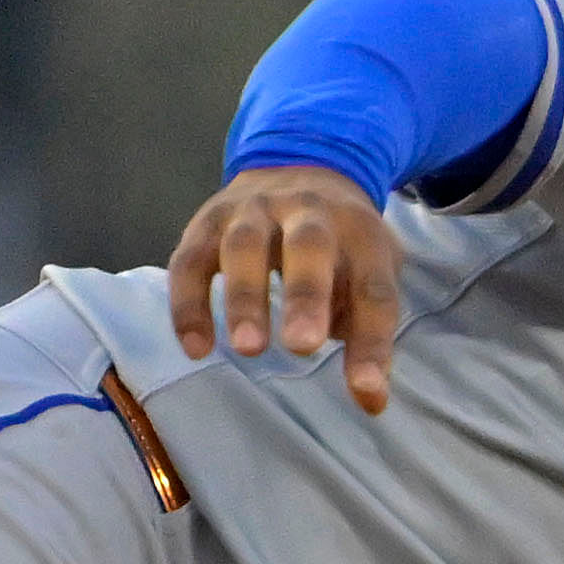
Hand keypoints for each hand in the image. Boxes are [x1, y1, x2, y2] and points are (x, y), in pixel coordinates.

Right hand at [166, 165, 404, 414]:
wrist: (298, 164)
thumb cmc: (339, 245)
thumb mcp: (369, 275)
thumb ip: (368, 332)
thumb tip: (370, 399)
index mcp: (359, 230)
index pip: (373, 286)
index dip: (373, 340)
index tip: (367, 391)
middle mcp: (308, 210)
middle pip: (308, 245)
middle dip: (306, 295)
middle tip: (302, 346)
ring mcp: (253, 211)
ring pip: (244, 246)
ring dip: (245, 297)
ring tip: (249, 350)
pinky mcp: (207, 222)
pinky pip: (191, 262)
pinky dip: (189, 304)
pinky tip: (196, 348)